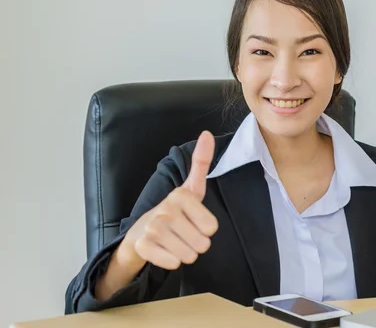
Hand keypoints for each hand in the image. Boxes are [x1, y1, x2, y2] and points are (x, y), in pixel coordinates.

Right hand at [123, 131, 217, 269]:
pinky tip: (164, 250)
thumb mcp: (191, 188)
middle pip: (202, 244)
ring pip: (188, 255)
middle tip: (184, 233)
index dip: (206, 229)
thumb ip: (201, 163)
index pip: (212, 227)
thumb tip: (207, 133)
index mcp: (181, 195)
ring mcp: (152, 227)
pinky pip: (172, 263)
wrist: (141, 232)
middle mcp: (166, 209)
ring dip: (185, 253)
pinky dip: (172, 262)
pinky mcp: (143, 246)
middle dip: (196, 244)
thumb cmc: (174, 211)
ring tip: (175, 241)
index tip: (193, 220)